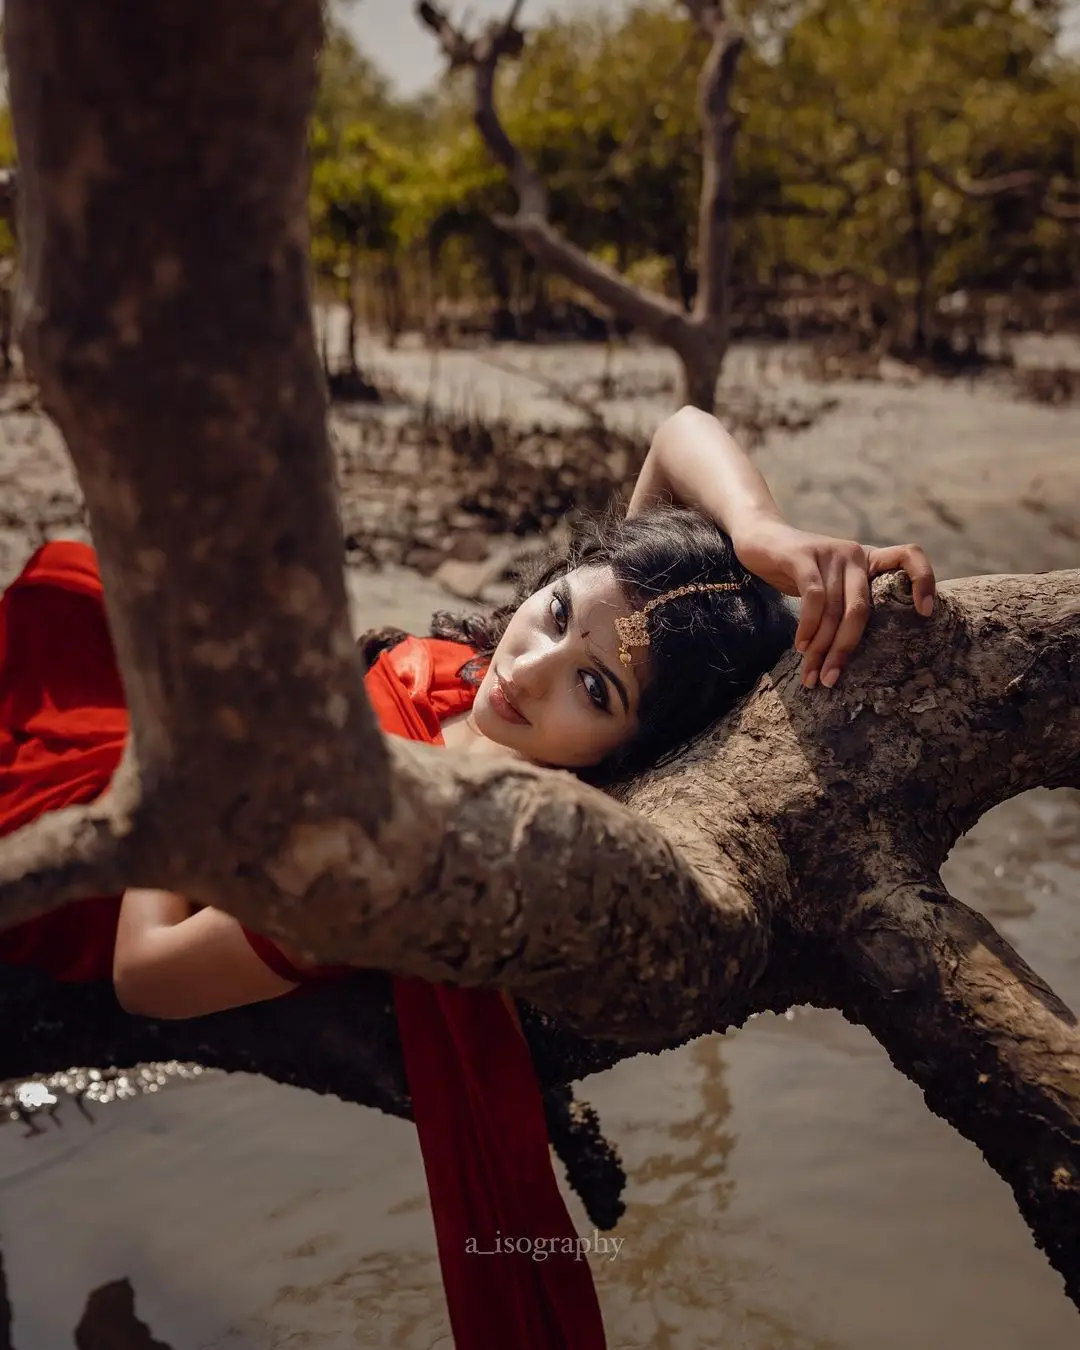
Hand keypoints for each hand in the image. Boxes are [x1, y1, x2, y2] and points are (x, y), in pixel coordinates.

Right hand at [732, 517, 935, 688]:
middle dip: (845, 648)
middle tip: (831, 678)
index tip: (925, 614)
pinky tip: (801, 646)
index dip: (924, 581)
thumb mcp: (830, 583)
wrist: (760, 538)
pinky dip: (808, 626)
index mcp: (868, 561)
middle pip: (862, 608)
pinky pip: (814, 597)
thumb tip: (853, 652)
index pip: (910, 556)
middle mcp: (854, 554)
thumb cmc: (797, 570)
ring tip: (812, 673)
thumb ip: (846, 603)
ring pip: (834, 609)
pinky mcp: (803, 555)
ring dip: (821, 647)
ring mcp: (830, 553)